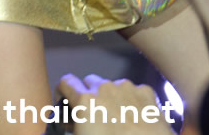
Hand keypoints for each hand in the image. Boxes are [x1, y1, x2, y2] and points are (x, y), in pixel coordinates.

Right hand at [55, 74, 173, 133]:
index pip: (66, 82)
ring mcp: (127, 86)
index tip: (66, 104)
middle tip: (91, 116)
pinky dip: (129, 100)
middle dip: (88, 96)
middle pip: (90, 82)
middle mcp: (105, 87)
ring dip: (109, 98)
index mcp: (86, 101)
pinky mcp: (145, 90)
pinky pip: (132, 90)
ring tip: (115, 119)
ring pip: (112, 86)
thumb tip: (72, 123)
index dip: (63, 93)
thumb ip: (73, 127)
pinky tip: (133, 118)